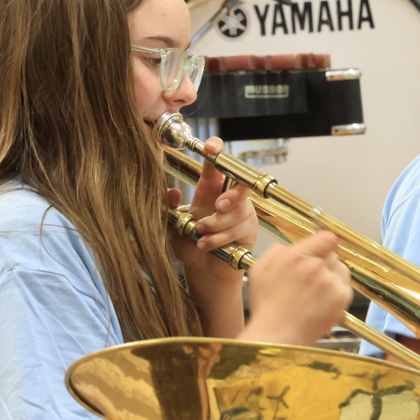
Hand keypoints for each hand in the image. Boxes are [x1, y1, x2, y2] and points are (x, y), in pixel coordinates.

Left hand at [169, 137, 258, 280]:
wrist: (202, 273)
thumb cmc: (190, 245)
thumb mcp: (174, 226)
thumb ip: (170, 208)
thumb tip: (172, 191)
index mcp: (210, 190)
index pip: (217, 165)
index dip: (217, 152)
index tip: (211, 146)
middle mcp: (229, 198)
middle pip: (242, 183)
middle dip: (232, 194)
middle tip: (218, 205)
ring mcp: (242, 214)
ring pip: (238, 211)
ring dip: (217, 223)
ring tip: (200, 234)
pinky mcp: (249, 231)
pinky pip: (239, 229)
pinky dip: (220, 238)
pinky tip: (206, 245)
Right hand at [243, 231, 352, 345]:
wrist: (276, 337)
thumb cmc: (266, 308)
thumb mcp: (259, 271)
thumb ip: (275, 252)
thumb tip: (289, 246)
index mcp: (295, 256)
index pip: (327, 238)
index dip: (324, 244)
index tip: (322, 251)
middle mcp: (315, 266)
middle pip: (333, 254)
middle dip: (325, 264)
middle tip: (312, 281)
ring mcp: (329, 282)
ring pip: (342, 270)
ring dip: (333, 278)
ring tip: (316, 295)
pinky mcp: (340, 298)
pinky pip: (345, 288)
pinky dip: (337, 295)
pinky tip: (321, 304)